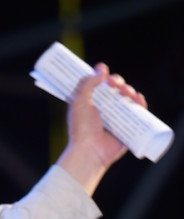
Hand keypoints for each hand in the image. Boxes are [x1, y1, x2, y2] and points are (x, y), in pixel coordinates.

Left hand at [57, 63, 147, 194]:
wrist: (90, 150)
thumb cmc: (81, 128)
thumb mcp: (79, 102)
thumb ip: (87, 84)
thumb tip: (101, 69)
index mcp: (89, 104)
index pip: (98, 86)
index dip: (102, 77)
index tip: (103, 70)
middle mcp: (103, 110)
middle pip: (115, 90)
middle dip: (117, 82)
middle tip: (113, 83)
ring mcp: (116, 118)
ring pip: (127, 99)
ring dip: (128, 91)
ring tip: (125, 92)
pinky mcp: (127, 126)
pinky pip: (137, 113)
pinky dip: (140, 103)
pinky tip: (138, 97)